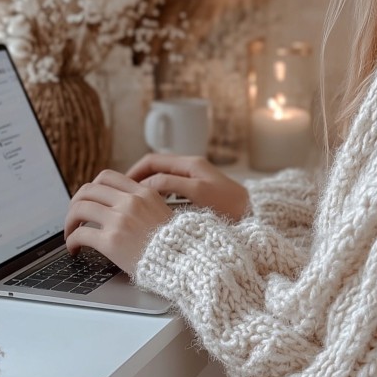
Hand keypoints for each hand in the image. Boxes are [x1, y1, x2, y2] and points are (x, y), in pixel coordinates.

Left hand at [64, 169, 171, 274]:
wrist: (184, 262)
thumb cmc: (176, 244)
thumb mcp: (164, 213)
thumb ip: (143, 206)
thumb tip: (121, 208)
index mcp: (143, 193)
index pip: (107, 177)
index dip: (92, 187)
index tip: (88, 199)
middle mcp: (130, 202)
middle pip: (88, 190)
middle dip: (75, 202)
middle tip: (74, 216)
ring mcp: (119, 220)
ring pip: (79, 209)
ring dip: (69, 221)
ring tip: (70, 232)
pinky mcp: (111, 241)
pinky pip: (80, 234)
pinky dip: (71, 240)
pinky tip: (74, 248)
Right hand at [126, 154, 249, 222]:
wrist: (256, 216)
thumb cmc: (231, 206)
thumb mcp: (198, 193)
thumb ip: (171, 185)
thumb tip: (145, 186)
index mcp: (190, 164)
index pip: (152, 161)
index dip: (135, 173)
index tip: (121, 188)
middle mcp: (191, 168)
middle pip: (155, 167)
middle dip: (137, 179)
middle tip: (122, 195)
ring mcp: (195, 179)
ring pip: (162, 178)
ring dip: (146, 187)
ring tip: (133, 202)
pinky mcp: (198, 191)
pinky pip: (171, 188)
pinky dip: (159, 194)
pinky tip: (154, 208)